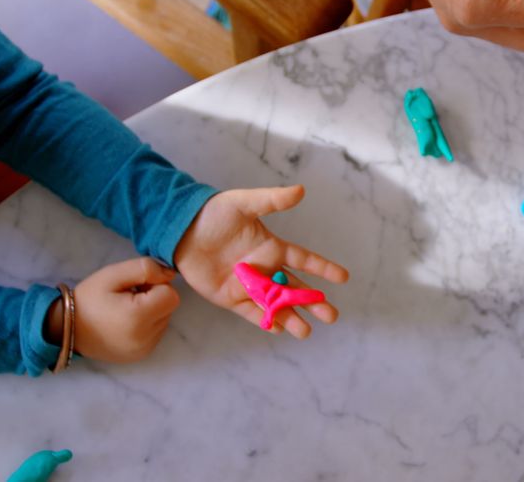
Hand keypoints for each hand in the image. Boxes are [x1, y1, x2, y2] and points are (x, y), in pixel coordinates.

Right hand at [46, 257, 180, 362]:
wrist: (67, 328)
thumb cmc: (89, 298)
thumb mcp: (113, 274)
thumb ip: (145, 268)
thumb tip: (170, 274)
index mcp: (138, 317)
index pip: (170, 294)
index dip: (156, 284)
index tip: (136, 285)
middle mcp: (145, 338)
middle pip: (169, 307)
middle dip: (155, 296)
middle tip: (129, 295)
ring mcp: (144, 349)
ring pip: (165, 319)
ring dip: (152, 310)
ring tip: (126, 308)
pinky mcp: (141, 355)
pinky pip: (157, 333)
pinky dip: (147, 324)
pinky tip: (127, 321)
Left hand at [173, 185, 349, 339]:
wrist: (180, 230)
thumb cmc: (213, 213)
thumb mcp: (244, 203)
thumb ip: (272, 200)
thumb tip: (300, 190)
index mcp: (272, 248)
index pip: (304, 260)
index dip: (323, 268)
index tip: (343, 278)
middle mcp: (265, 269)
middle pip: (295, 290)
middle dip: (314, 302)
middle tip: (332, 316)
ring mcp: (249, 285)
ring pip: (277, 305)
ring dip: (292, 318)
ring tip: (306, 332)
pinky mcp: (230, 297)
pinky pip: (251, 312)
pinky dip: (264, 321)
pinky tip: (278, 329)